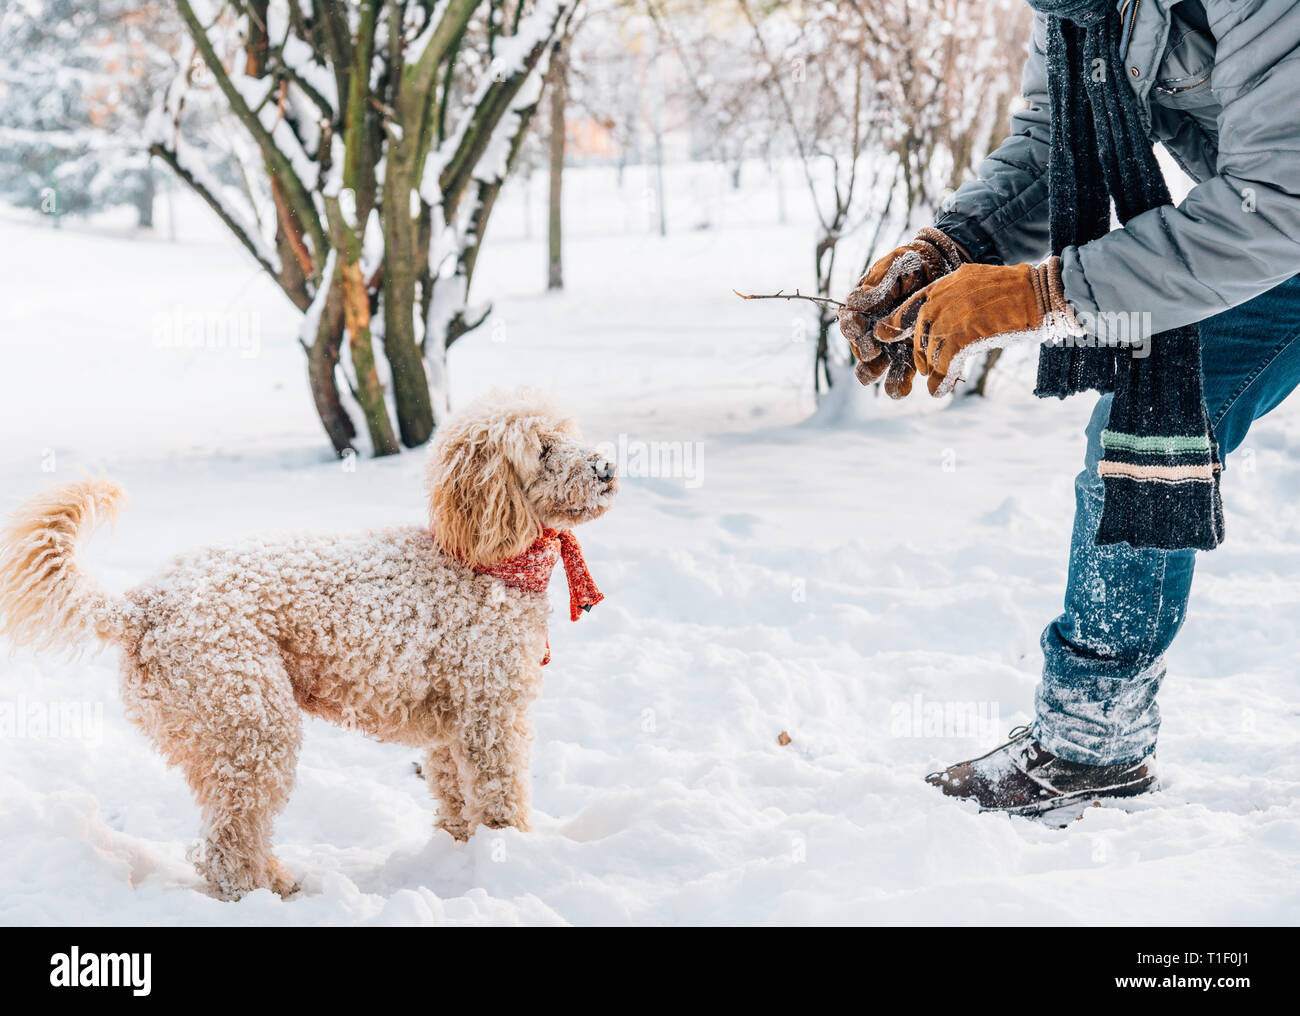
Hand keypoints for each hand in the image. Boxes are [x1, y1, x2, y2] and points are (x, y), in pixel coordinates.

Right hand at [837, 227, 966, 397]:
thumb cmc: (912, 263)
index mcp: (862, 309)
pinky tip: (904, 388)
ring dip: (879, 376)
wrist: (943, 266)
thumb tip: (853, 303)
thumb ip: (876, 284)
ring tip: (883, 381)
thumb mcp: (893, 266)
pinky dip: (900, 382)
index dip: (851, 327)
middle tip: (871, 351)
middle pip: (861, 350)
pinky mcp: (911, 354)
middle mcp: (872, 331)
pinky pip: (902, 372)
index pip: (851, 322)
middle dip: (864, 353)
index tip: (855, 325)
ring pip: (877, 367)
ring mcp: (891, 345)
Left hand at [873, 258, 1071, 396]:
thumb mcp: (976, 284)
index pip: (911, 305)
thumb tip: (943, 318)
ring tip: (935, 380)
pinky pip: (945, 364)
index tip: (883, 335)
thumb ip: (955, 297)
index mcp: (945, 285)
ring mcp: (952, 317)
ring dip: (932, 369)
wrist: (1040, 293)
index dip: (896, 323)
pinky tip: (940, 391)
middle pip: (920, 332)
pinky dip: (942, 380)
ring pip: (931, 350)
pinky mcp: (965, 336)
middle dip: (920, 353)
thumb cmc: (1016, 290)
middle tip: (924, 368)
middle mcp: (943, 299)